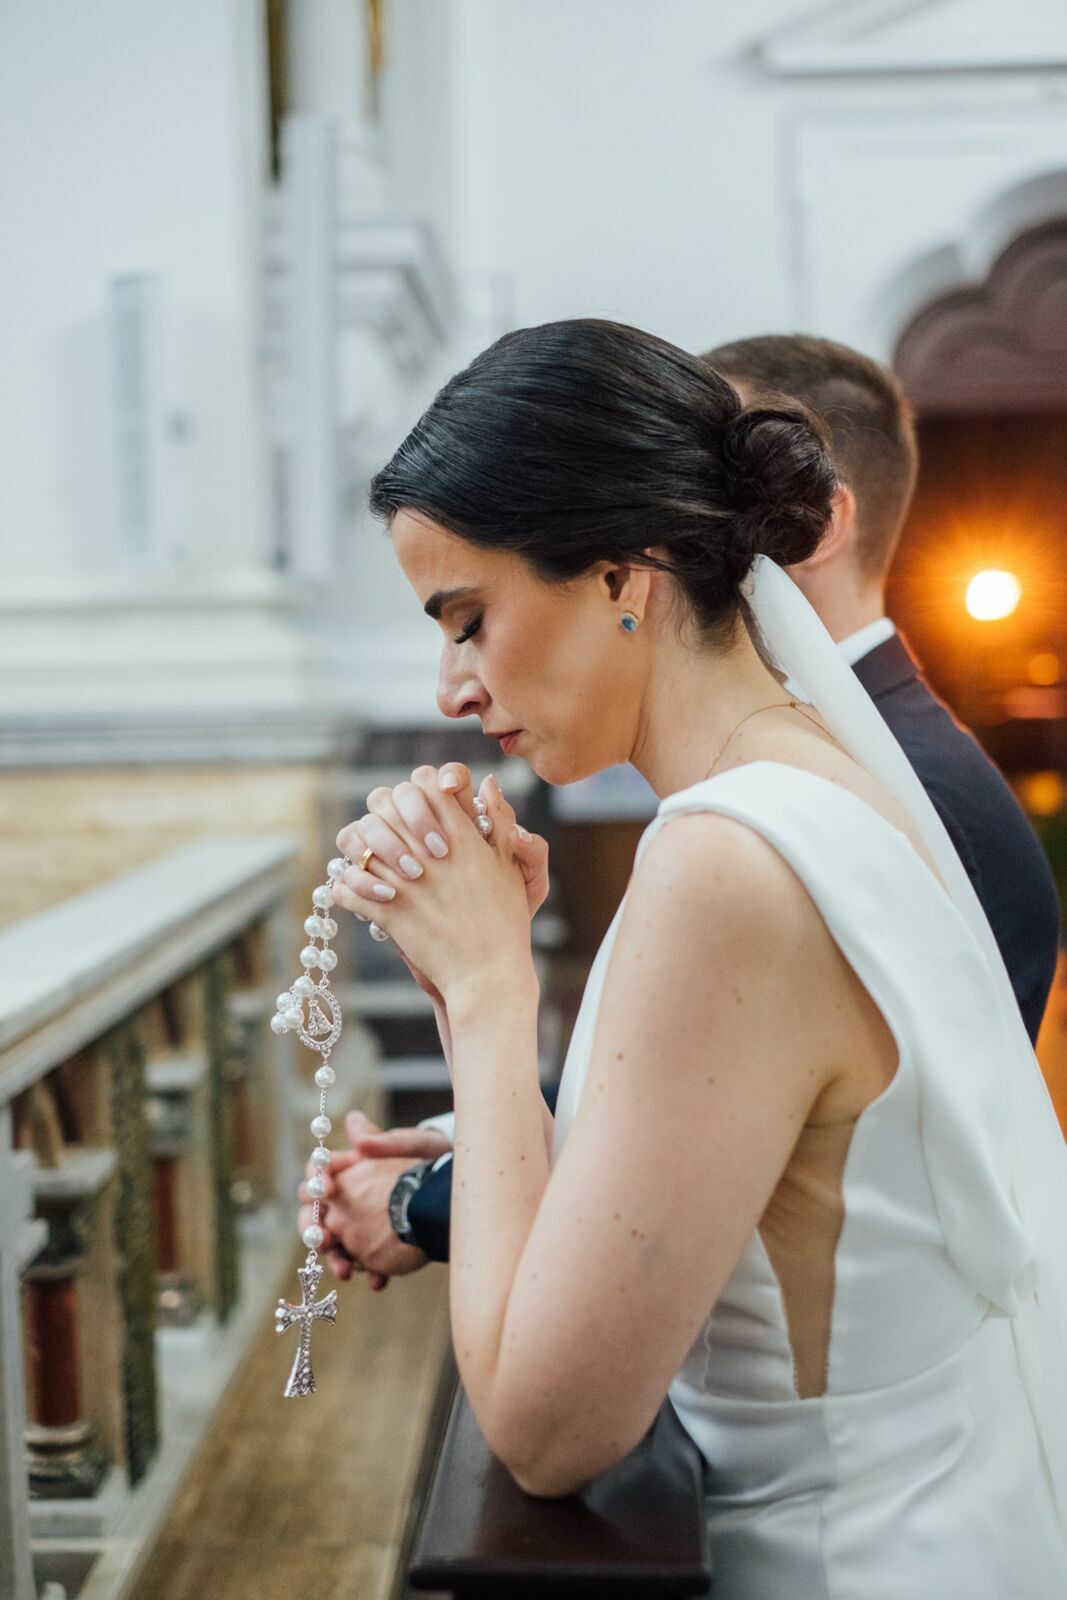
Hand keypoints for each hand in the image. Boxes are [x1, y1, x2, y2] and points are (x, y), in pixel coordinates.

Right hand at [297, 1110, 450, 1289]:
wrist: (457, 1193)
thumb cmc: (434, 1160)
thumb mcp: (415, 1146)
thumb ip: (385, 1140)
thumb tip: (354, 1121)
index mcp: (352, 1169)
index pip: (319, 1171)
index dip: (317, 1178)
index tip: (329, 1188)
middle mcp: (348, 1198)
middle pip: (315, 1213)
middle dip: (313, 1227)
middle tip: (324, 1238)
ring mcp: (359, 1226)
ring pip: (335, 1244)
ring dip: (335, 1258)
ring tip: (346, 1271)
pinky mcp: (377, 1249)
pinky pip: (365, 1264)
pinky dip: (369, 1273)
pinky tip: (379, 1280)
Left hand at [332, 768, 540, 1004]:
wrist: (488, 974)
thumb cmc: (504, 922)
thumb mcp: (510, 867)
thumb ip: (499, 821)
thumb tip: (487, 782)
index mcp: (459, 835)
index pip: (425, 782)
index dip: (417, 789)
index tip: (420, 807)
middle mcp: (427, 851)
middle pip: (382, 802)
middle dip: (381, 813)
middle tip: (389, 832)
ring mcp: (403, 880)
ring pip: (357, 842)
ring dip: (358, 848)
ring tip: (369, 862)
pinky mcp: (385, 911)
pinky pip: (345, 887)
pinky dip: (346, 889)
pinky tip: (358, 895)